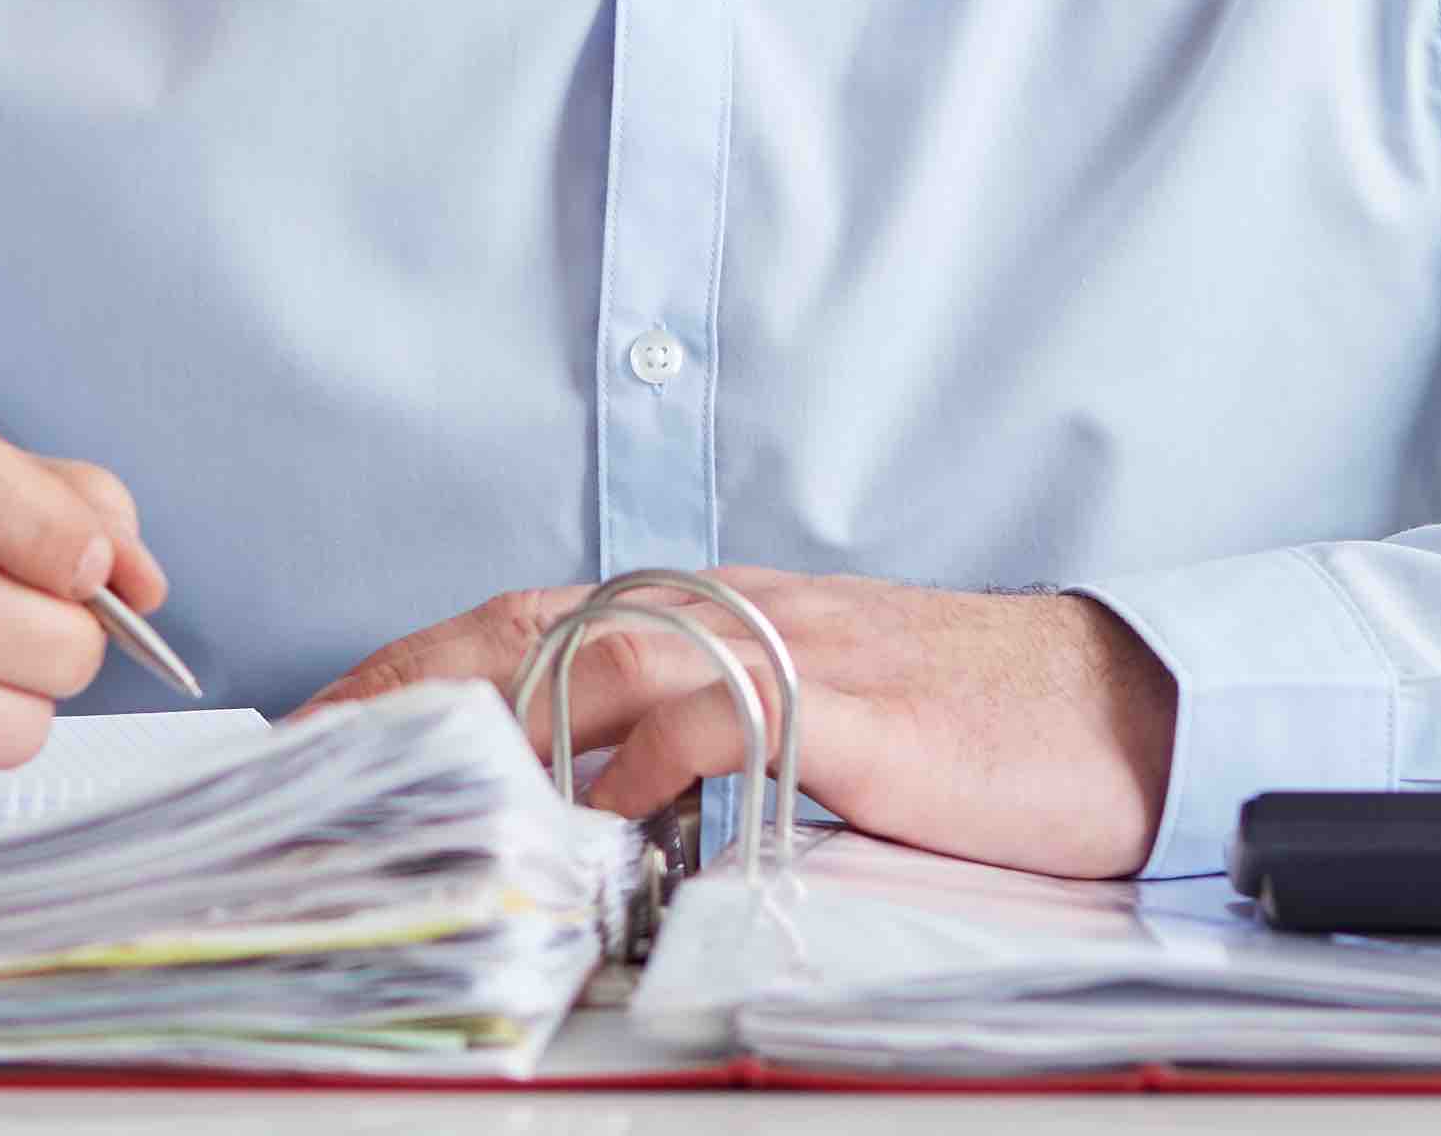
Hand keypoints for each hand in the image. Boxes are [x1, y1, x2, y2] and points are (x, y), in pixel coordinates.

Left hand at [299, 566, 1179, 878]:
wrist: (1125, 709)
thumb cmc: (976, 730)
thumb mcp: (816, 725)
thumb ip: (706, 745)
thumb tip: (593, 807)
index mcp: (718, 614)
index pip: (532, 622)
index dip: (417, 666)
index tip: (323, 728)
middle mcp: (737, 614)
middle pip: (536, 625)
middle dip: (411, 684)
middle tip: (316, 754)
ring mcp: (792, 654)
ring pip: (607, 660)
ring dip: (500, 723)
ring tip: (413, 788)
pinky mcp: (853, 713)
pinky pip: (720, 722)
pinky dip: (645, 769)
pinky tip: (593, 825)